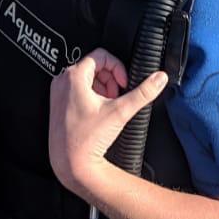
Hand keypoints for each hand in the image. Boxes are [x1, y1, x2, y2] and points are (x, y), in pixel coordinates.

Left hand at [48, 48, 167, 197]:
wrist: (71, 163)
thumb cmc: (88, 139)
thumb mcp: (121, 111)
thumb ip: (143, 92)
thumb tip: (159, 78)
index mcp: (74, 76)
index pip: (101, 55)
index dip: (118, 67)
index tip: (124, 83)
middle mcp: (62, 81)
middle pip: (93, 66)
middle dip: (111, 79)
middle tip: (118, 95)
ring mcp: (58, 93)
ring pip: (86, 78)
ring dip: (102, 87)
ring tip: (110, 104)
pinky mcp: (59, 104)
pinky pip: (77, 89)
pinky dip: (91, 95)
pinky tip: (99, 112)